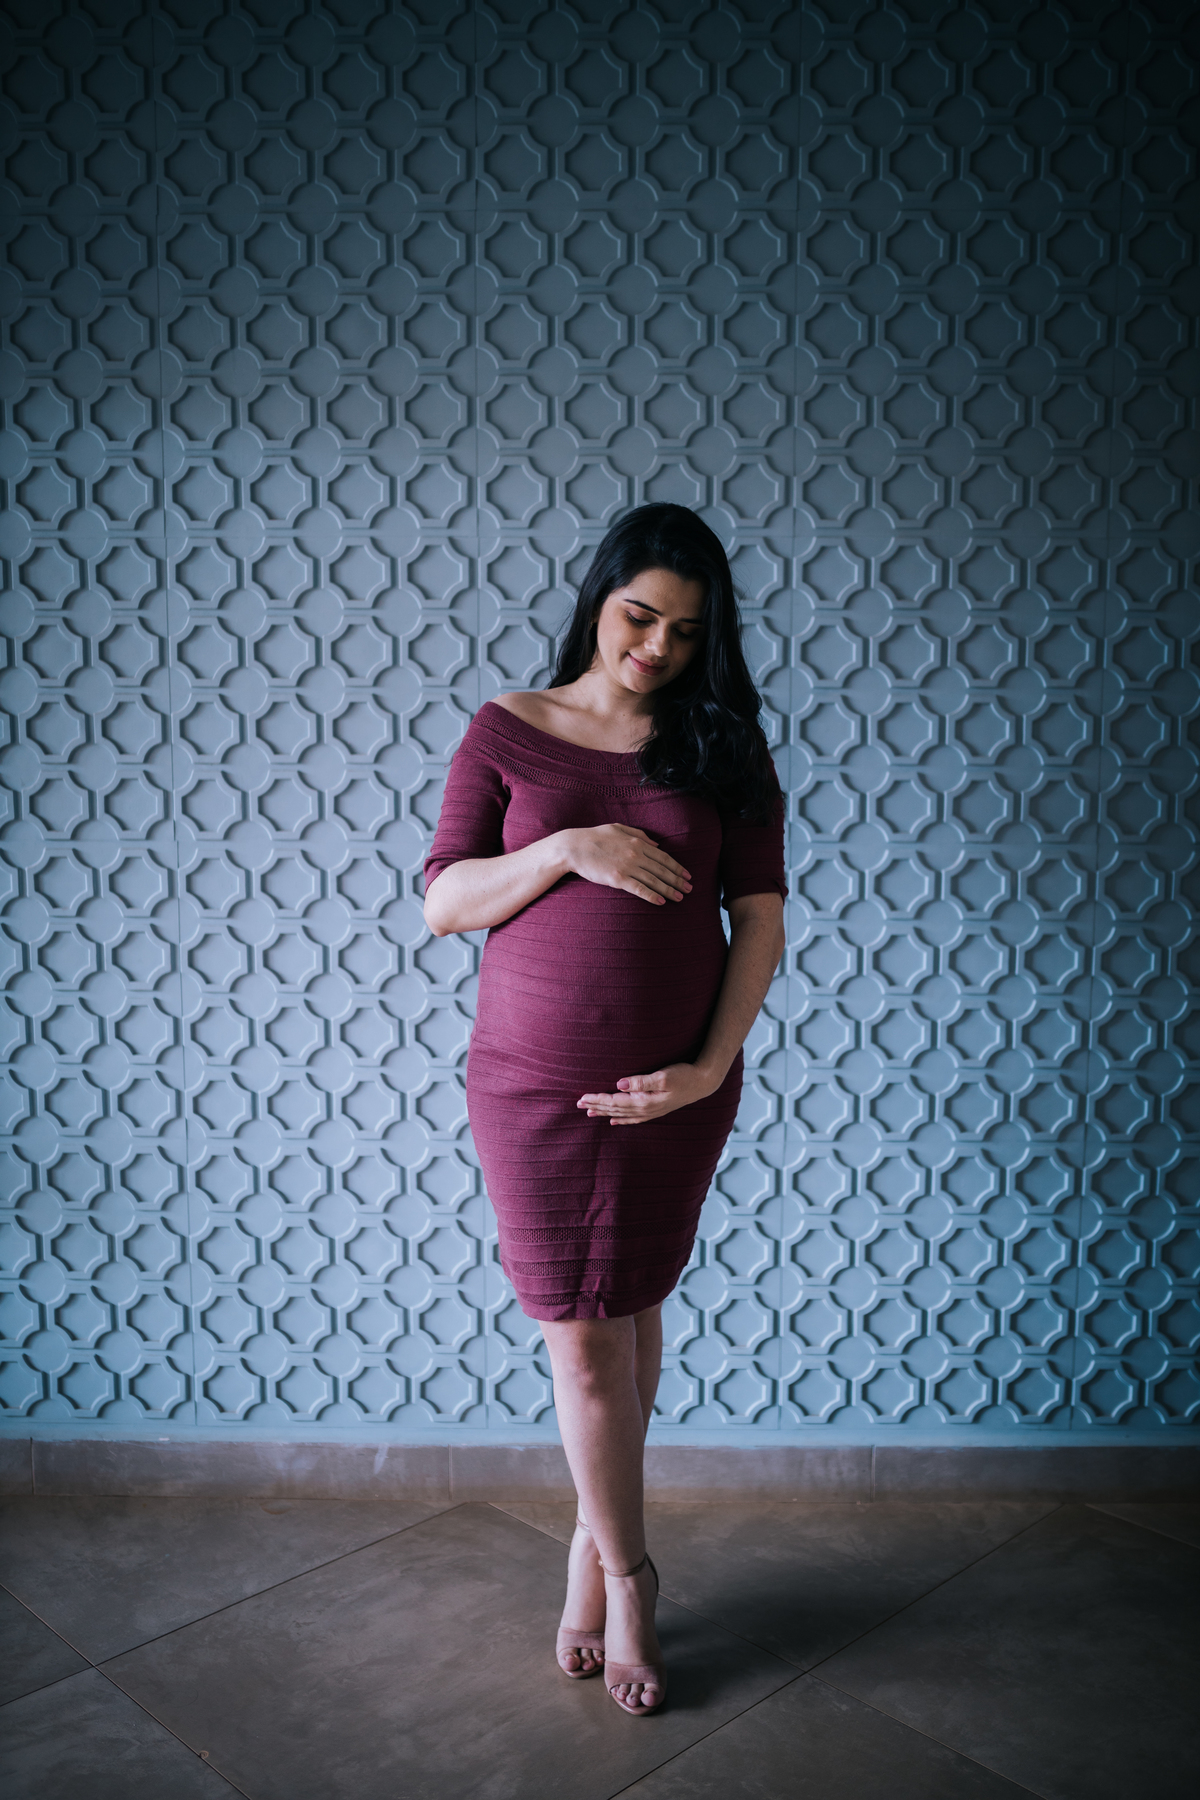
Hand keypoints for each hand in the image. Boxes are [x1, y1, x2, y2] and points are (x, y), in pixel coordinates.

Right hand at [560, 825, 690, 904]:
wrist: (574, 847)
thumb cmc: (595, 837)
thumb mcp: (619, 828)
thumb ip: (640, 834)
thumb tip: (657, 844)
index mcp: (638, 842)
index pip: (664, 857)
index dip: (678, 868)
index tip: (687, 875)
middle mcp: (636, 854)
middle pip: (663, 870)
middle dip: (678, 881)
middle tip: (689, 890)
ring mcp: (628, 866)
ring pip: (654, 880)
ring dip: (669, 890)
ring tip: (680, 898)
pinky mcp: (618, 878)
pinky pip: (639, 889)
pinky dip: (652, 895)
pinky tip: (661, 902)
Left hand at [577, 1063, 717, 1124]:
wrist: (702, 1083)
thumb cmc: (684, 1076)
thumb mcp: (663, 1076)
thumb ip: (640, 1081)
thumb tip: (619, 1083)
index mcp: (644, 1101)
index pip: (614, 1101)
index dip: (597, 1099)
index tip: (582, 1097)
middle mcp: (645, 1109)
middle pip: (614, 1109)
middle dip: (595, 1106)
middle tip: (578, 1104)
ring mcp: (650, 1111)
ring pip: (620, 1114)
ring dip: (604, 1112)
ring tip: (589, 1112)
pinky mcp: (655, 1109)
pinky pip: (632, 1118)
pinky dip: (620, 1119)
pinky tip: (612, 1121)